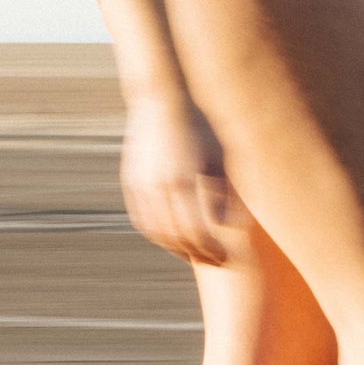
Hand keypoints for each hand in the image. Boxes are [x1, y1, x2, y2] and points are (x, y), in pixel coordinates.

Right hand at [121, 92, 250, 266]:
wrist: (158, 102)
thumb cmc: (198, 127)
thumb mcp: (219, 156)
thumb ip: (226, 192)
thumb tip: (233, 225)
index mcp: (186, 181)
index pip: (199, 232)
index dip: (213, 250)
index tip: (226, 258)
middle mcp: (162, 187)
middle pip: (179, 237)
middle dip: (198, 254)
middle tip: (214, 262)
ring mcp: (142, 186)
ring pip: (157, 232)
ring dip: (176, 248)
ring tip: (193, 254)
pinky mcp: (130, 183)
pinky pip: (141, 219)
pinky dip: (156, 234)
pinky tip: (169, 238)